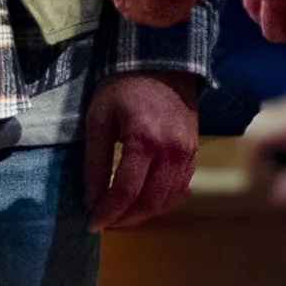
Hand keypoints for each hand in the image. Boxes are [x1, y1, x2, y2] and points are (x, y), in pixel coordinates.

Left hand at [84, 70, 200, 231]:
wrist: (162, 62)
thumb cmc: (123, 86)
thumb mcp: (99, 119)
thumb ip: (95, 162)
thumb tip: (91, 200)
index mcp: (144, 141)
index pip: (126, 192)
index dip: (108, 213)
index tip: (92, 223)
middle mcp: (171, 151)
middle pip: (150, 203)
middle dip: (125, 219)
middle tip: (105, 222)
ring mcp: (187, 154)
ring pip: (167, 201)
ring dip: (143, 214)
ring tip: (121, 214)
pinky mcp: (193, 153)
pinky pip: (180, 189)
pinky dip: (161, 202)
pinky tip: (143, 200)